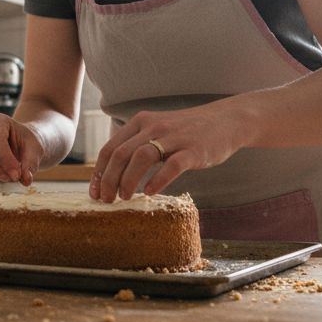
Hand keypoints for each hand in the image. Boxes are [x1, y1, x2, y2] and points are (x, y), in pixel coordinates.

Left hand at [91, 104, 249, 201]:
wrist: (226, 121)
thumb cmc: (187, 131)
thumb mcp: (157, 131)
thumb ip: (137, 145)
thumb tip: (112, 174)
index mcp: (141, 122)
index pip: (110, 148)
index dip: (99, 172)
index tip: (95, 192)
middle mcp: (154, 127)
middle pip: (121, 154)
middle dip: (109, 180)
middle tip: (106, 200)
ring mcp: (174, 137)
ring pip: (141, 157)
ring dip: (128, 180)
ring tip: (124, 198)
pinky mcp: (194, 150)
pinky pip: (172, 165)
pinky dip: (159, 179)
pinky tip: (151, 192)